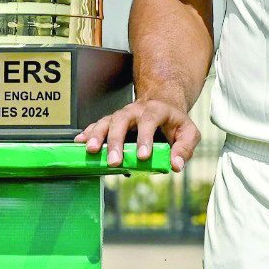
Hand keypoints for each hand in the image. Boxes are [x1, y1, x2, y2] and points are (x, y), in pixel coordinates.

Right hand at [75, 99, 200, 172]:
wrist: (161, 103)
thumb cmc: (174, 122)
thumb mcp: (189, 133)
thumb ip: (185, 148)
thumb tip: (175, 165)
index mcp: (156, 110)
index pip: (149, 121)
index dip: (145, 138)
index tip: (143, 156)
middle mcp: (135, 110)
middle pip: (122, 121)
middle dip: (116, 142)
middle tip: (114, 161)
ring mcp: (121, 115)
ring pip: (106, 122)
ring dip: (98, 136)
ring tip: (91, 151)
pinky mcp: (111, 122)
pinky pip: (97, 126)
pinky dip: (88, 134)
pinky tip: (80, 143)